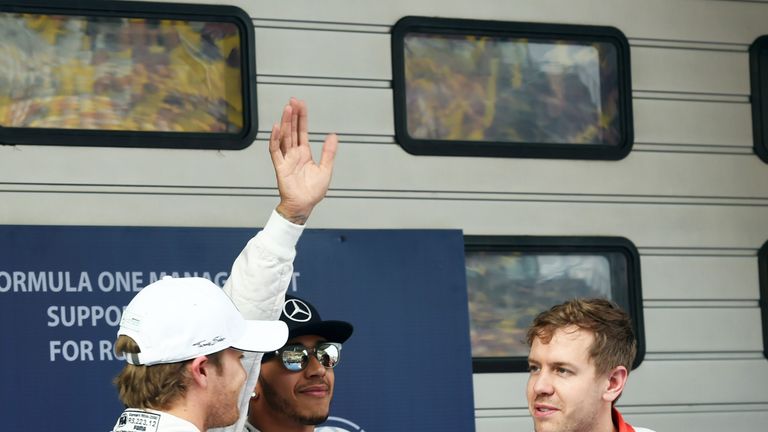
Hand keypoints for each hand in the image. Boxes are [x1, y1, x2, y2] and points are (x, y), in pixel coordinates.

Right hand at [270, 97, 337, 224]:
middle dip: (292, 115)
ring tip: (287, 109)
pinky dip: (275, 139)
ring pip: (284, 137)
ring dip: (285, 123)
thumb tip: (333, 135)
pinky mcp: (280, 167)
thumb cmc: (313, 191)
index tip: (300, 104)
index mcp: (304, 153)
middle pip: (292, 130)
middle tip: (293, 101)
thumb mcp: (326, 169)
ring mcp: (286, 159)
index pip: (302, 131)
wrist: (304, 205)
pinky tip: (277, 128)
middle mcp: (294, 154)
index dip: (301, 117)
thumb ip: (329, 152)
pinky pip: (275, 151)